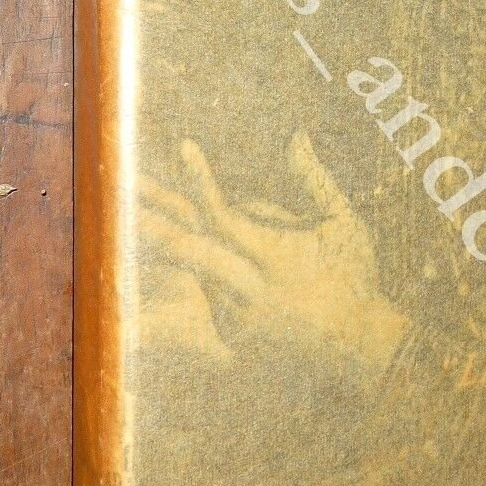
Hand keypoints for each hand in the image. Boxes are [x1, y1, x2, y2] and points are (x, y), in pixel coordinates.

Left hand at [139, 131, 407, 381]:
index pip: (225, 215)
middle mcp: (250, 288)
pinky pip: (209, 295)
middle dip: (153, 221)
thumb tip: (296, 136)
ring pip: (195, 271)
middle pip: (191, 249)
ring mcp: (239, 317)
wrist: (362, 349)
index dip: (200, 182)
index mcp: (275, 257)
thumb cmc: (357, 278)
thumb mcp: (343, 223)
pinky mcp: (235, 338)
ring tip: (138, 218)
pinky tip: (190, 270)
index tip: (184, 147)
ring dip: (168, 247)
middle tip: (122, 189)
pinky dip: (205, 277)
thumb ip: (314, 179)